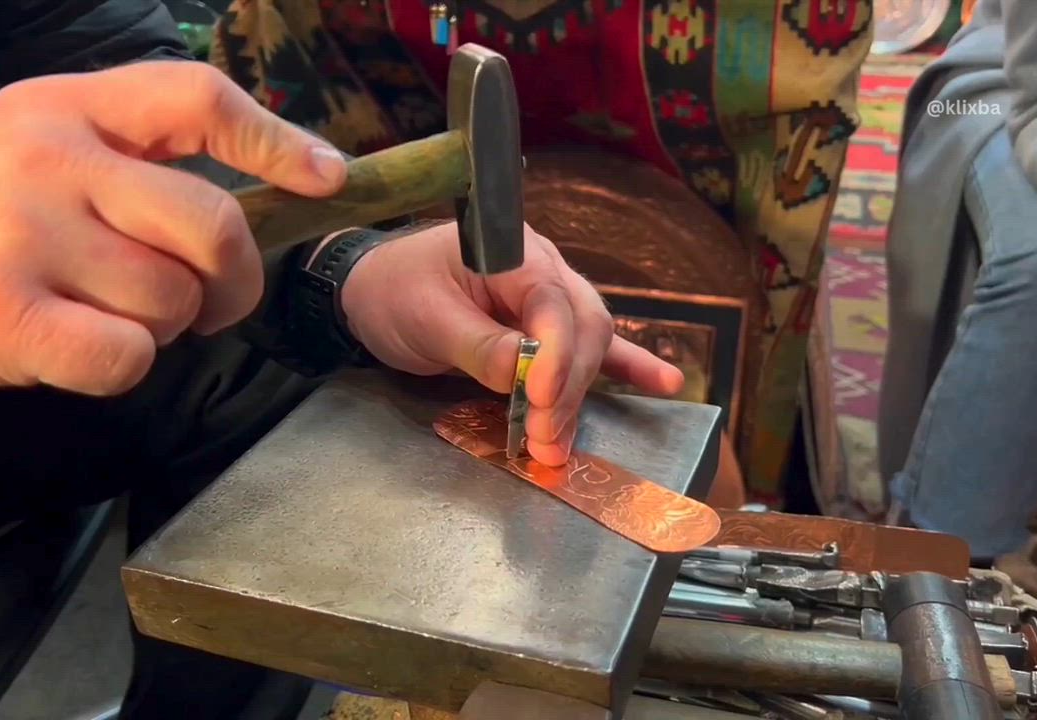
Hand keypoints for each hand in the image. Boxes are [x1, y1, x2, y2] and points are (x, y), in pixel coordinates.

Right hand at [0, 61, 346, 405]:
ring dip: (167, 325)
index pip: (195, 99)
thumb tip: (259, 194)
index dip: (275, 140)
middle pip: (210, 225)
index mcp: (66, 105)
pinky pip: (128, 357)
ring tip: (111, 311)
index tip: (327, 176)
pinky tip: (83, 348)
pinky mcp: (5, 317)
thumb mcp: (37, 142)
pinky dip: (126, 366)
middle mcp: (48, 160)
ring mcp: (24, 237)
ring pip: (173, 301)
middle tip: (215, 300)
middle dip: (235, 279)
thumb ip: (132, 153)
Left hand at [342, 222, 684, 465]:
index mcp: (512, 251)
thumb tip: (525, 375)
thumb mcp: (424, 316)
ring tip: (558, 445)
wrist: (371, 288)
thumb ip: (477, 344)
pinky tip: (665, 384)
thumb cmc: (393, 290)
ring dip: (578, 398)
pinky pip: (594, 347)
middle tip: (541, 439)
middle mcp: (542, 271)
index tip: (537, 399)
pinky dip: (627, 368)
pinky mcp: (545, 329)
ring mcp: (549, 299)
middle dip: (566, 389)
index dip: (554, 355)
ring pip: (588, 347)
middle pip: (581, 330)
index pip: (553, 304)